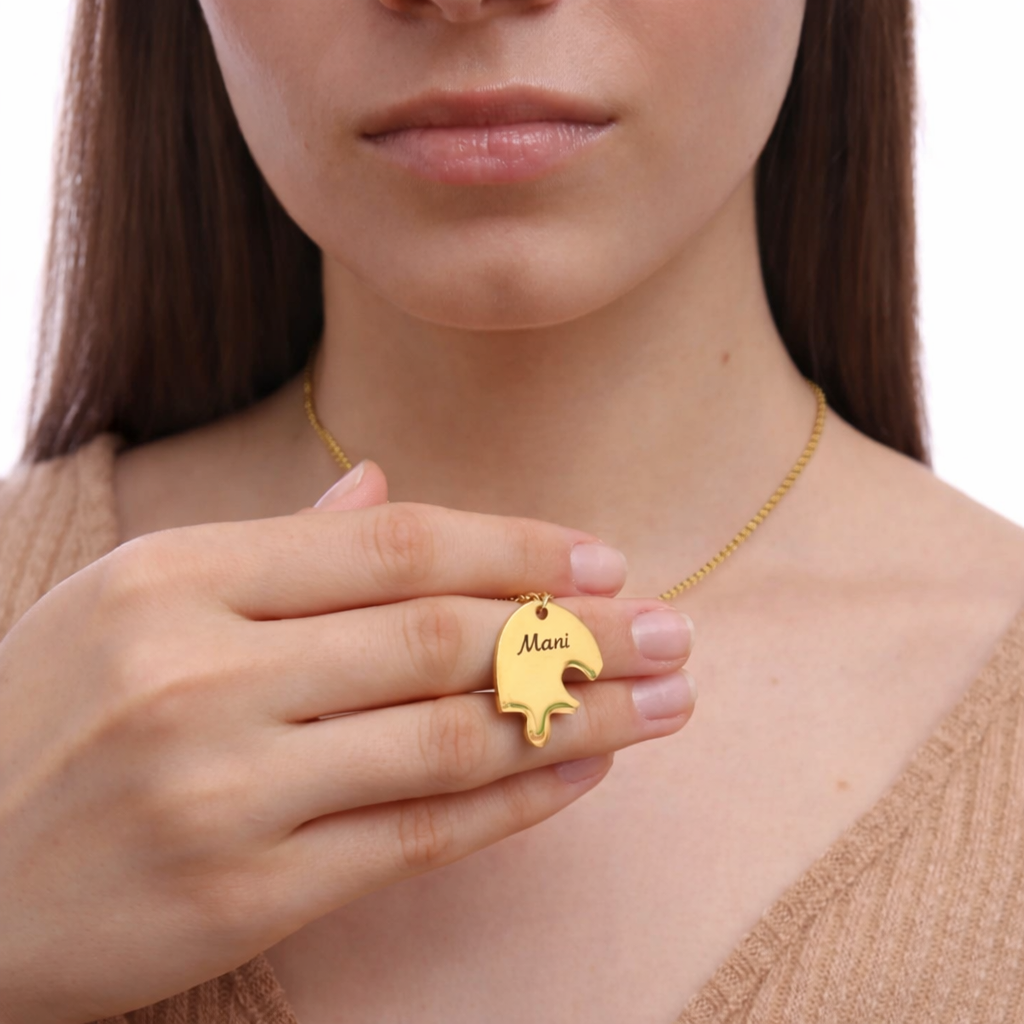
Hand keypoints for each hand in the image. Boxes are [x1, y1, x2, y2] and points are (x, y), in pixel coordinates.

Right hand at [0, 459, 695, 1023]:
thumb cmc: (43, 718)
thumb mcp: (130, 600)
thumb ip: (271, 545)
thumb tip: (382, 485)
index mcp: (180, 577)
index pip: (396, 545)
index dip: (518, 550)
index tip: (605, 563)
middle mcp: (204, 673)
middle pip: (443, 637)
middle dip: (581, 635)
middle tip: (674, 632)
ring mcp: (225, 789)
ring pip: (451, 739)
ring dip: (579, 719)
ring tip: (664, 704)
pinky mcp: (245, 893)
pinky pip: (420, 837)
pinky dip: (518, 804)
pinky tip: (586, 776)